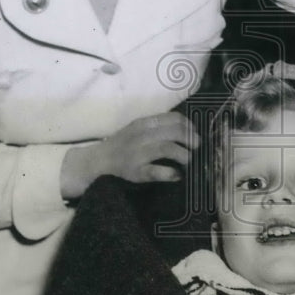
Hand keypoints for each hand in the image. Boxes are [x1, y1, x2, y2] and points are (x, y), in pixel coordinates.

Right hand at [60, 112, 199, 199]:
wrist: (97, 161)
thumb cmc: (122, 144)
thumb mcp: (138, 129)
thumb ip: (158, 127)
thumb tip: (187, 129)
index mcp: (143, 123)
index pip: (172, 118)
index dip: (188, 125)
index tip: (195, 133)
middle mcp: (141, 136)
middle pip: (173, 132)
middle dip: (190, 139)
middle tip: (197, 147)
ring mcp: (137, 153)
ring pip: (166, 148)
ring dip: (183, 154)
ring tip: (189, 160)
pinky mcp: (135, 171)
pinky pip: (155, 171)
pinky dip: (169, 173)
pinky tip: (177, 175)